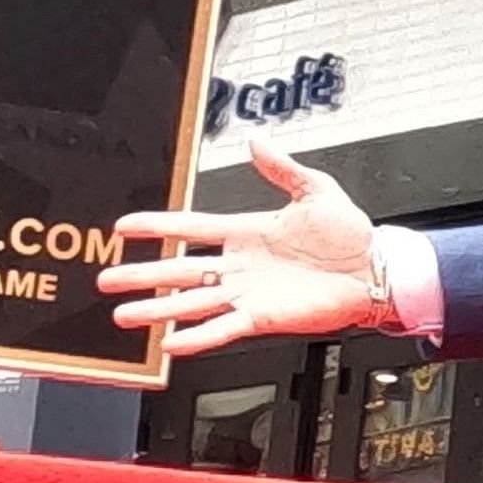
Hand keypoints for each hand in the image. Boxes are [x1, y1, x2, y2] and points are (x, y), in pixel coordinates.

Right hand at [99, 141, 381, 356]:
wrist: (375, 270)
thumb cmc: (351, 235)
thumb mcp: (316, 190)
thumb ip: (282, 168)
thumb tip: (257, 142)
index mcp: (247, 231)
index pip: (192, 228)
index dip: (158, 227)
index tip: (124, 227)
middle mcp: (241, 265)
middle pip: (180, 270)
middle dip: (141, 274)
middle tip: (107, 278)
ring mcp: (249, 294)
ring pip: (192, 302)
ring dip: (158, 308)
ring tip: (124, 314)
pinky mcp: (264, 318)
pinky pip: (223, 328)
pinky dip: (197, 336)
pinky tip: (172, 340)